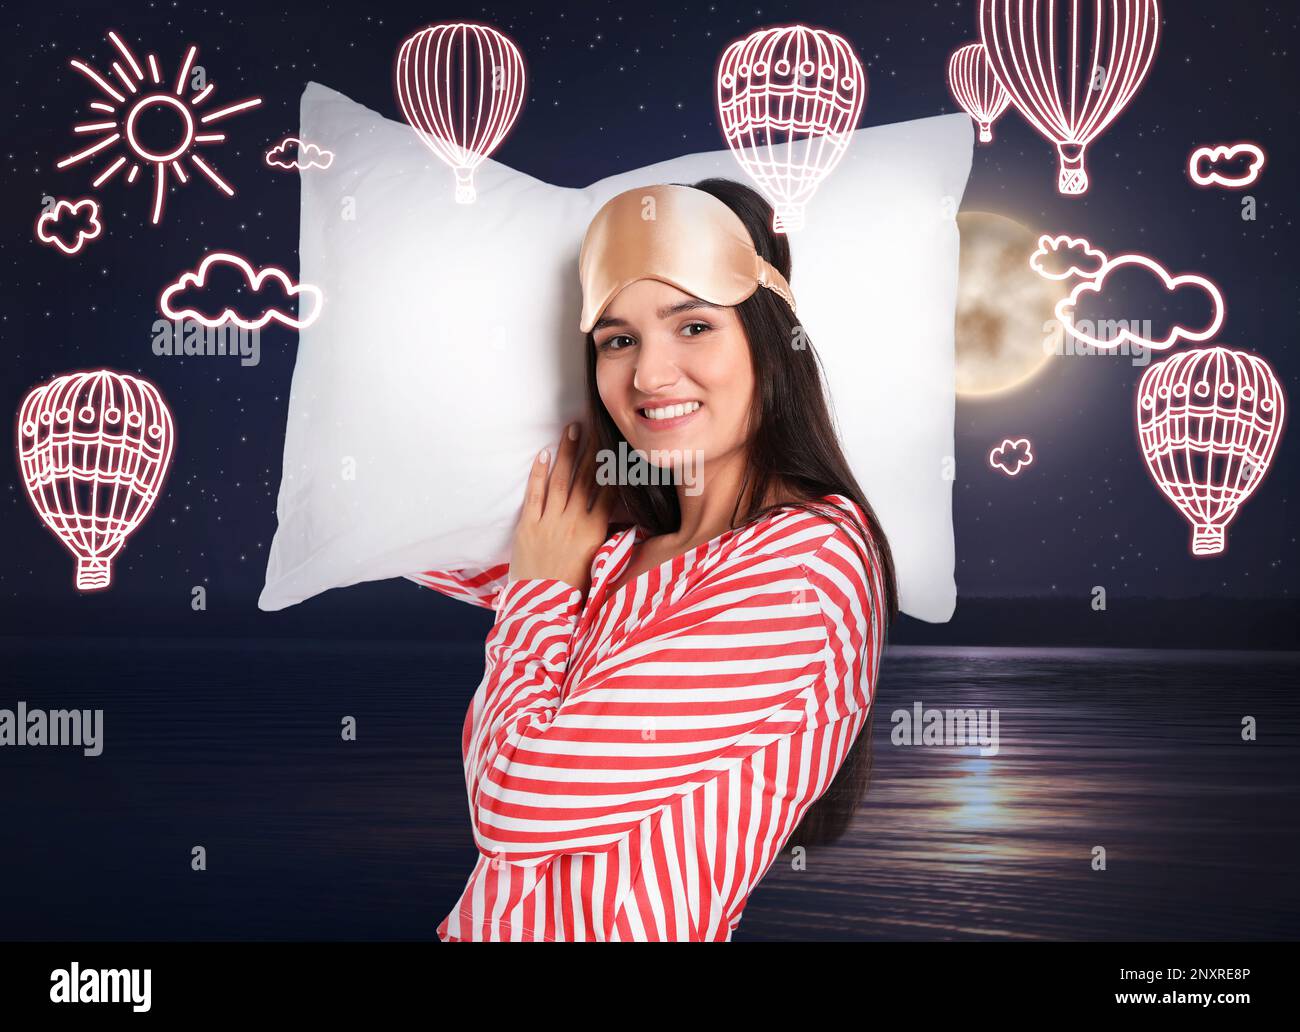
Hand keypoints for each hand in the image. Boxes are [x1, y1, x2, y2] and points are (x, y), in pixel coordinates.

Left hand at [508, 421, 615, 594]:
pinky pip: (534, 494)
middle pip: (585, 478)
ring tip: (571, 430)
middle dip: (590, 450)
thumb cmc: (575, 589)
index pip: (607, 490)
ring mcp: (549, 522)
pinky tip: (543, 454)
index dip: (611, 465)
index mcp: (595, 531)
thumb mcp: (600, 563)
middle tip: (593, 425)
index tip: (616, 444)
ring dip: (567, 453)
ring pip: (561, 480)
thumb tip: (630, 520)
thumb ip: (612, 539)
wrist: (542, 606)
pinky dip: (538, 473)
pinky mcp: (528, 526)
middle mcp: (573, 522)